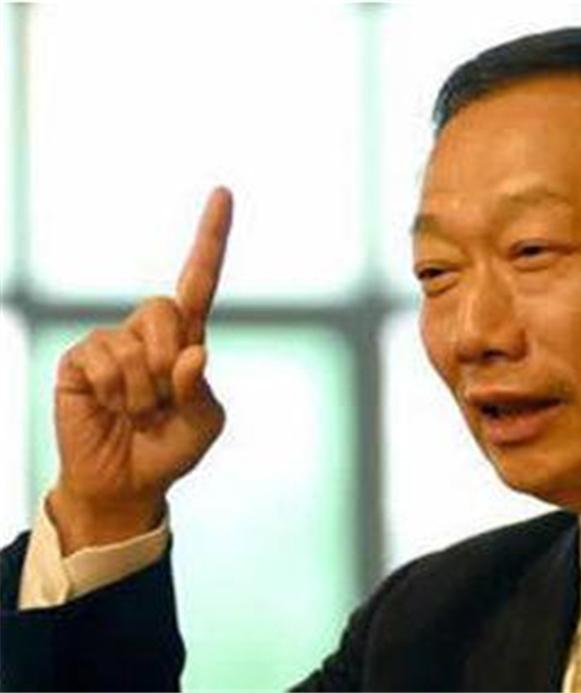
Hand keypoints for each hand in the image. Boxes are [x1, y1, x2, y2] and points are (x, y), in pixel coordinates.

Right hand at [49, 188, 232, 554]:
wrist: (127, 483)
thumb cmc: (170, 448)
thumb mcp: (204, 424)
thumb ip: (202, 390)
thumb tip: (192, 353)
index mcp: (186, 339)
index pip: (200, 279)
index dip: (211, 238)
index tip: (224, 192)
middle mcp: (148, 331)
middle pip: (165, 308)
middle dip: (169, 361)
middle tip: (163, 400)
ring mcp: (111, 342)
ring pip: (135, 345)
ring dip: (143, 391)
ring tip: (137, 411)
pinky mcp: (81, 359)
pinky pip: (105, 360)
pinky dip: (116, 392)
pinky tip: (111, 407)